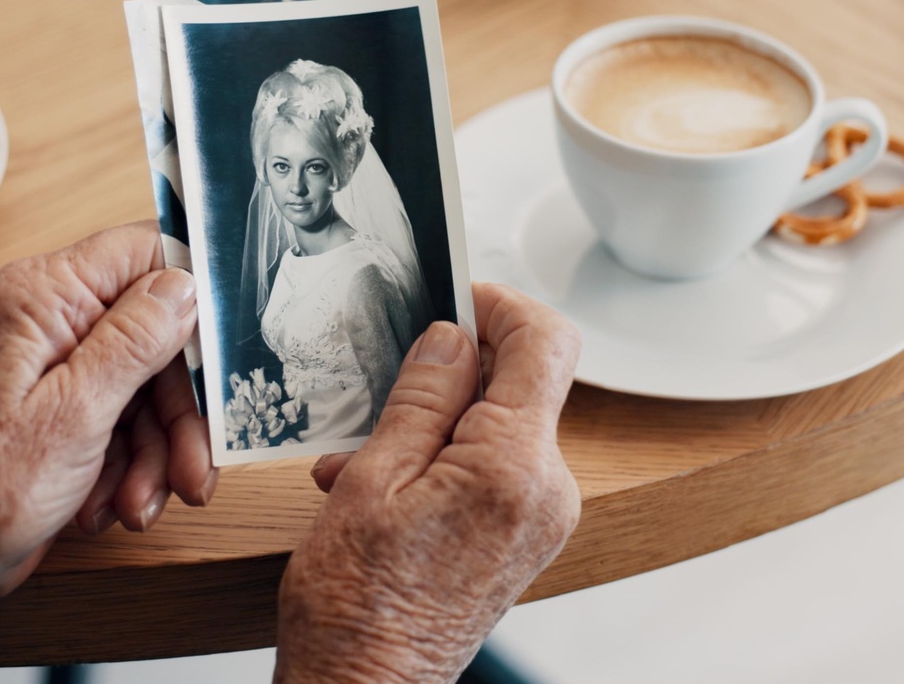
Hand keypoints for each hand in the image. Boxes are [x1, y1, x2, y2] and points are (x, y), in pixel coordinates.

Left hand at [0, 223, 214, 682]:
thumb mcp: (76, 412)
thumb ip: (135, 339)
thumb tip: (185, 282)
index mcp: (42, 296)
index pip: (144, 251)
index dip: (194, 295)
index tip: (225, 350)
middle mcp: (48, 320)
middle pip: (157, 333)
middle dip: (181, 407)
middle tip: (196, 467)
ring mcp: (54, 367)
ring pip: (147, 386)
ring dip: (157, 451)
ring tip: (141, 502)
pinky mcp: (59, 411)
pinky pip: (125, 421)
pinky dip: (130, 466)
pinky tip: (113, 504)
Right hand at [274, 283, 581, 683]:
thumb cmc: (356, 608)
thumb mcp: (372, 480)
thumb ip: (422, 397)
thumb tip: (452, 336)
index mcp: (513, 466)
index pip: (546, 342)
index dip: (499, 305)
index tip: (453, 295)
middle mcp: (547, 492)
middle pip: (522, 382)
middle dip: (450, 371)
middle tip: (382, 381)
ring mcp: (539, 519)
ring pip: (499, 425)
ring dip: (433, 421)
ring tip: (360, 456)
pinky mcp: (521, 538)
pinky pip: (492, 467)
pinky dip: (441, 458)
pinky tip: (380, 485)